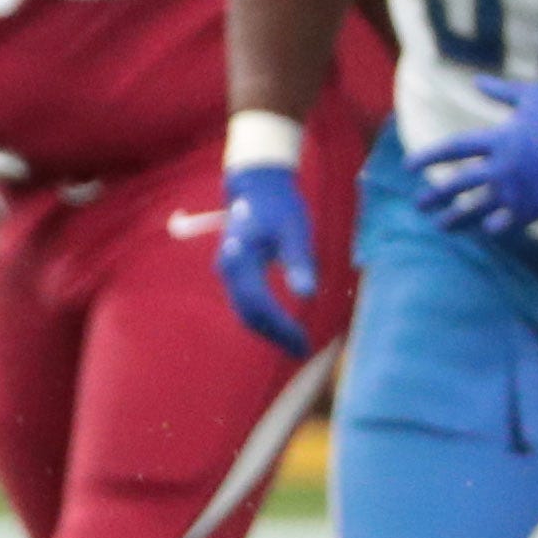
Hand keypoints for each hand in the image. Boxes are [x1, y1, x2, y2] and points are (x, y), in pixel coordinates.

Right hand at [214, 163, 317, 357]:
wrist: (257, 187)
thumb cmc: (280, 205)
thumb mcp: (295, 230)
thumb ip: (299, 261)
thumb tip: (308, 295)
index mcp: (240, 260)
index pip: (260, 304)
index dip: (281, 326)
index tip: (303, 342)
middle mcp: (229, 270)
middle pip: (249, 314)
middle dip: (275, 335)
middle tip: (302, 350)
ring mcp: (229, 274)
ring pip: (246, 312)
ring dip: (269, 331)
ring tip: (295, 343)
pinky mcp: (235, 275)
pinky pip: (247, 304)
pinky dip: (265, 319)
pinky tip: (283, 327)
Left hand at [412, 78, 537, 235]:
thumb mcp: (535, 96)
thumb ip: (502, 92)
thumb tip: (477, 82)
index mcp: (499, 139)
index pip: (452, 149)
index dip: (428, 157)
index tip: (409, 166)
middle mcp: (501, 167)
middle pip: (455, 186)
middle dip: (433, 197)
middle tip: (418, 204)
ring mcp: (515, 191)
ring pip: (473, 211)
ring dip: (454, 220)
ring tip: (441, 226)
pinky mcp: (530, 209)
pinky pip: (500, 224)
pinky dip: (488, 227)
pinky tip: (480, 230)